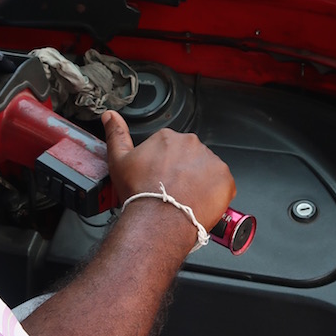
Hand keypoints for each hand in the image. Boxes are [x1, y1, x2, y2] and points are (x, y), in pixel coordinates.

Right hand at [102, 110, 235, 235]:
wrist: (158, 220)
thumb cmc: (140, 193)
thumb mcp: (119, 160)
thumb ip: (116, 134)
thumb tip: (110, 116)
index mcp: (168, 137)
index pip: (171, 148)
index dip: (165, 166)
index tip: (161, 178)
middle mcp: (191, 144)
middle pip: (190, 158)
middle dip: (184, 172)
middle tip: (173, 191)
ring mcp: (211, 161)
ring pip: (207, 171)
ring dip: (200, 182)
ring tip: (186, 199)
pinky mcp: (225, 180)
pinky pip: (222, 185)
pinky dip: (214, 195)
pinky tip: (199, 204)